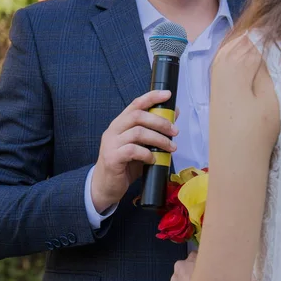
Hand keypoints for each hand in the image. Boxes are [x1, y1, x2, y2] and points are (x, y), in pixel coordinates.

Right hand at [91, 90, 178, 211]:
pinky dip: (147, 154)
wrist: (106, 186)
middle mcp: (114, 130)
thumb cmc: (125, 165)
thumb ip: (153, 132)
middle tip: (175, 131)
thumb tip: (173, 117)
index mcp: (121, 124)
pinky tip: (153, 160)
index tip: (167, 94)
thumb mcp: (141, 146)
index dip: (151, 97)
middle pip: (138, 116)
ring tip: (171, 148)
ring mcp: (111, 143)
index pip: (135, 104)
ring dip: (158, 139)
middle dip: (160, 122)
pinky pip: (133, 150)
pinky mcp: (112, 158)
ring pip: (137, 133)